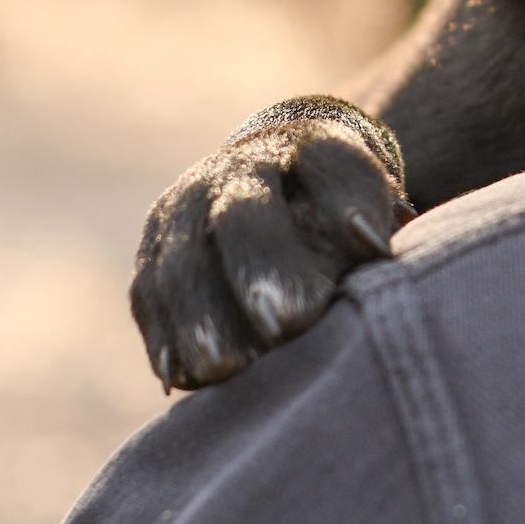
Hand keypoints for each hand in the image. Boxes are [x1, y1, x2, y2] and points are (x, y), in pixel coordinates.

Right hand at [131, 99, 412, 390]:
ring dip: (202, 315)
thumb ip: (370, 233)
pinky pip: (149, 292)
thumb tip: (371, 255)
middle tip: (286, 321)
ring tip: (226, 367)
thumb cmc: (340, 215)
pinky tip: (184, 376)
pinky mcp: (154, 251)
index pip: (327, 161)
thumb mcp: (369, 211)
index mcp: (308, 147)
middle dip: (263, 265)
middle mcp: (240, 168)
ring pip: (184, 257)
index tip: (375, 248)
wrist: (276, 182)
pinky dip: (165, 334)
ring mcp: (186, 206)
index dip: (348, 201)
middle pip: (246, 212)